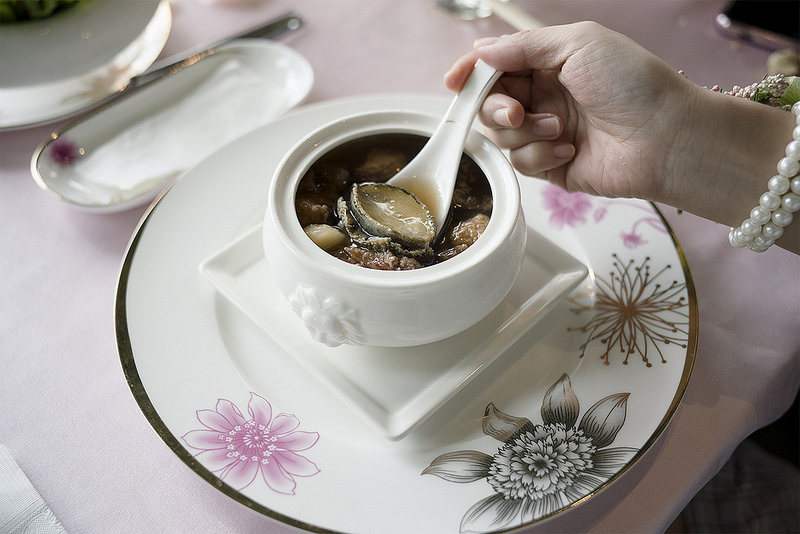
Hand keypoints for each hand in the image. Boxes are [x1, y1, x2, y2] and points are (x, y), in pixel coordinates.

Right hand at [444, 22, 700, 201]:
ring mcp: (546, 132)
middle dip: (496, 109)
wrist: (665, 138)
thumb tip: (481, 52)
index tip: (455, 82)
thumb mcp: (577, 43)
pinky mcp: (551, 166)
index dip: (472, 73)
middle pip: (490, 103)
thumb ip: (523, 46)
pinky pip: (520, 163)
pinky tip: (570, 150)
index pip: (496, 66)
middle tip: (516, 113)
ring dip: (524, 133)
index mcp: (549, 63)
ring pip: (501, 136)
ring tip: (560, 130)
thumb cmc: (632, 83)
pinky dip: (540, 155)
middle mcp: (544, 97)